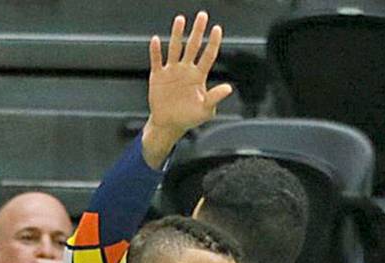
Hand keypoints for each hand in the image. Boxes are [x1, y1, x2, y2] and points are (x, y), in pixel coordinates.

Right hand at [142, 11, 233, 167]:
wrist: (170, 124)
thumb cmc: (190, 117)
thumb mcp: (206, 110)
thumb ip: (215, 97)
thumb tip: (229, 88)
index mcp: (199, 77)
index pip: (208, 56)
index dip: (213, 43)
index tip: (217, 29)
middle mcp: (186, 70)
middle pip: (193, 46)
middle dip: (198, 31)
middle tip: (202, 15)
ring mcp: (172, 71)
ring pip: (175, 48)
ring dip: (177, 35)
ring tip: (181, 20)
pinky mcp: (158, 76)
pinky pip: (157, 60)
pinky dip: (156, 51)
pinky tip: (156, 40)